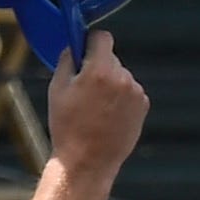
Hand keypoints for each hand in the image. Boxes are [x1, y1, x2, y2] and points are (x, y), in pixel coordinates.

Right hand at [44, 29, 147, 177]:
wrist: (87, 162)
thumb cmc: (68, 126)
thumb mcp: (57, 89)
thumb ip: (67, 59)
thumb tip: (74, 45)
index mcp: (99, 70)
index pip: (101, 37)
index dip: (90, 42)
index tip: (83, 51)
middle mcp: (122, 78)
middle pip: (111, 58)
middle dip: (99, 66)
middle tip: (84, 89)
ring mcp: (135, 92)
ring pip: (120, 76)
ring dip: (111, 83)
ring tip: (95, 109)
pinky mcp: (142, 106)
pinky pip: (130, 91)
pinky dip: (120, 98)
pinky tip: (107, 116)